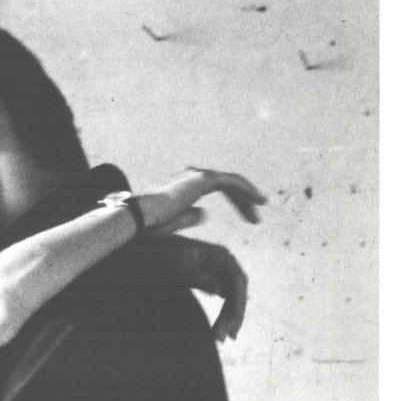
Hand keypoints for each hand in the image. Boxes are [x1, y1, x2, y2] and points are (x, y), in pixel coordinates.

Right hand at [135, 168, 266, 235]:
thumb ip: (189, 217)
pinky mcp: (204, 179)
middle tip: (255, 218)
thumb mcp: (173, 224)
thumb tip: (205, 213)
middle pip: (225, 185)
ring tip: (261, 209)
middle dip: (242, 201)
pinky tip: (260, 202)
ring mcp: (197, 175)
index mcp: (183, 185)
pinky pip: (233, 182)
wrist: (139, 217)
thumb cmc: (149, 225)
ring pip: (231, 183)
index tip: (247, 217)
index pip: (215, 189)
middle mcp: (190, 176)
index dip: (234, 201)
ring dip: (247, 197)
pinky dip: (248, 190)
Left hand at [163, 235, 249, 341]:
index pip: (237, 280)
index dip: (237, 303)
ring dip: (229, 317)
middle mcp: (224, 263)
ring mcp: (220, 272)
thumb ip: (195, 277)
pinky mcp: (213, 280)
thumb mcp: (174, 267)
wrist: (148, 251)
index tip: (231, 323)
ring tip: (222, 338)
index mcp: (219, 255)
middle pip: (237, 291)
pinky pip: (225, 298)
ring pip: (232, 297)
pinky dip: (225, 313)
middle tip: (223, 338)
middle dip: (233, 315)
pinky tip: (222, 327)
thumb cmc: (160, 257)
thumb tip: (219, 290)